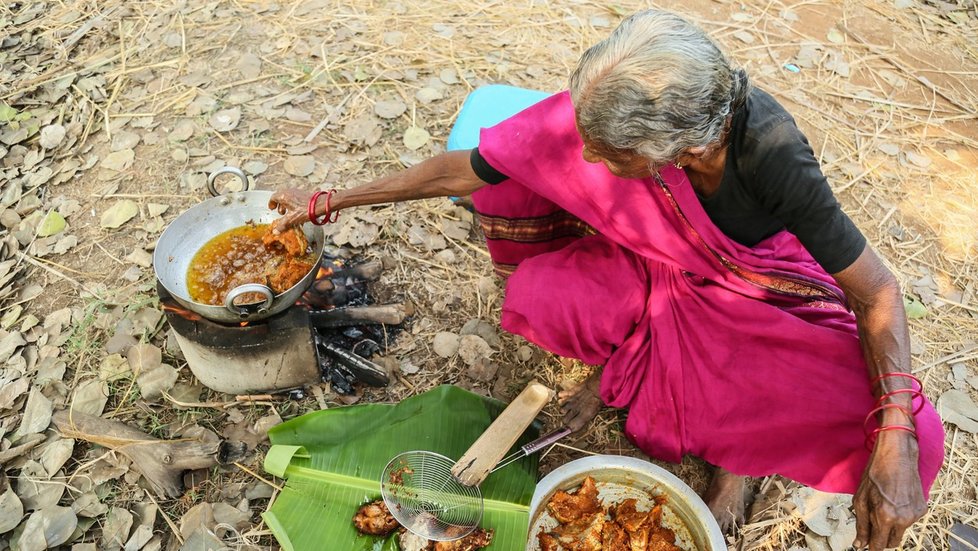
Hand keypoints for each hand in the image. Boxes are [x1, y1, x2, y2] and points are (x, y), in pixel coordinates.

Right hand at [268, 188, 312, 232]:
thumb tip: (275, 231)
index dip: (271, 203)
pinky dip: (293, 205)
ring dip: (286, 205)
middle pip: (280, 197)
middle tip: (281, 213)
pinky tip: (297, 213)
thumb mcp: (291, 219)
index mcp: (283, 196)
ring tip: (289, 214)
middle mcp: (289, 192)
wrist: (319, 205)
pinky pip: (294, 198)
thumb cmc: (305, 210)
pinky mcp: (303, 194)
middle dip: (279, 205)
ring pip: (288, 198)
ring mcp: (296, 192)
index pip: (273, 198)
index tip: (272, 208)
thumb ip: (282, 225)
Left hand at [852, 431, 925, 549]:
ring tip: (883, 507)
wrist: (897, 455)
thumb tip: (860, 545)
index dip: (871, 546)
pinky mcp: (922, 509)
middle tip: (872, 526)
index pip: (879, 545)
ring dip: (890, 527)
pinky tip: (894, 501)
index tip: (866, 545)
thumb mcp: (861, 499)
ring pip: (900, 532)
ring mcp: (915, 515)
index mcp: (886, 517)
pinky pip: (909, 521)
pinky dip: (900, 517)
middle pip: (892, 542)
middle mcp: (904, 519)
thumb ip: (861, 525)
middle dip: (881, 539)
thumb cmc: (875, 474)